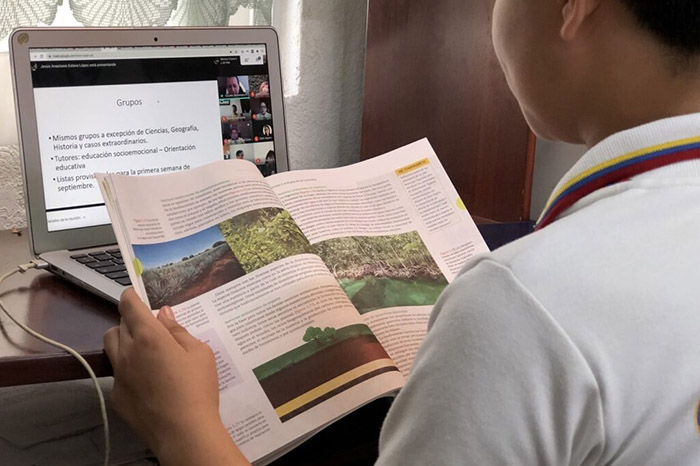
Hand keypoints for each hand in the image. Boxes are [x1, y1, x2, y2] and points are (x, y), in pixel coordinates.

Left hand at [104, 288, 248, 465]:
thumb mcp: (199, 353)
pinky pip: (117, 372)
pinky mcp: (117, 395)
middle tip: (150, 327)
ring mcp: (119, 375)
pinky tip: (146, 379)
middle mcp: (128, 352)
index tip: (135, 294)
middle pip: (118, 324)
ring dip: (123, 340)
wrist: (184, 432)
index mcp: (149, 336)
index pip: (129, 306)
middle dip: (130, 320)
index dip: (130, 296)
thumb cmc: (197, 389)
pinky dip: (127, 367)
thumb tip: (164, 315)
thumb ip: (179, 331)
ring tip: (143, 349)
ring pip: (111, 346)